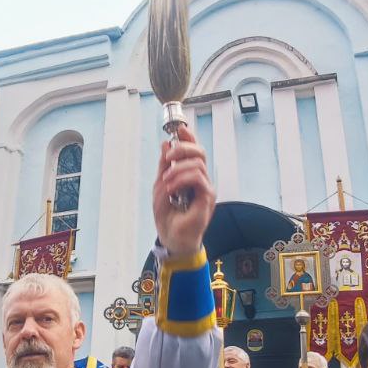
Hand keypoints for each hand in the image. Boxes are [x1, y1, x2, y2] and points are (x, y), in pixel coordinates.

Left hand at [153, 125, 215, 257]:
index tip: (179, 129)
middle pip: (199, 152)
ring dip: (178, 169)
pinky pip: (198, 179)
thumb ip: (164, 166)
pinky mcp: (207, 197)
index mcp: (189, 174)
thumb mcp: (159, 186)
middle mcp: (200, 179)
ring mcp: (205, 188)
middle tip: (169, 157)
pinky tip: (172, 189)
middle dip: (183, 148)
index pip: (193, 150)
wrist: (172, 238)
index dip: (188, 137)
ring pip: (197, 164)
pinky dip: (182, 180)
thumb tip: (166, 144)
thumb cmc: (167, 216)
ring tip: (166, 182)